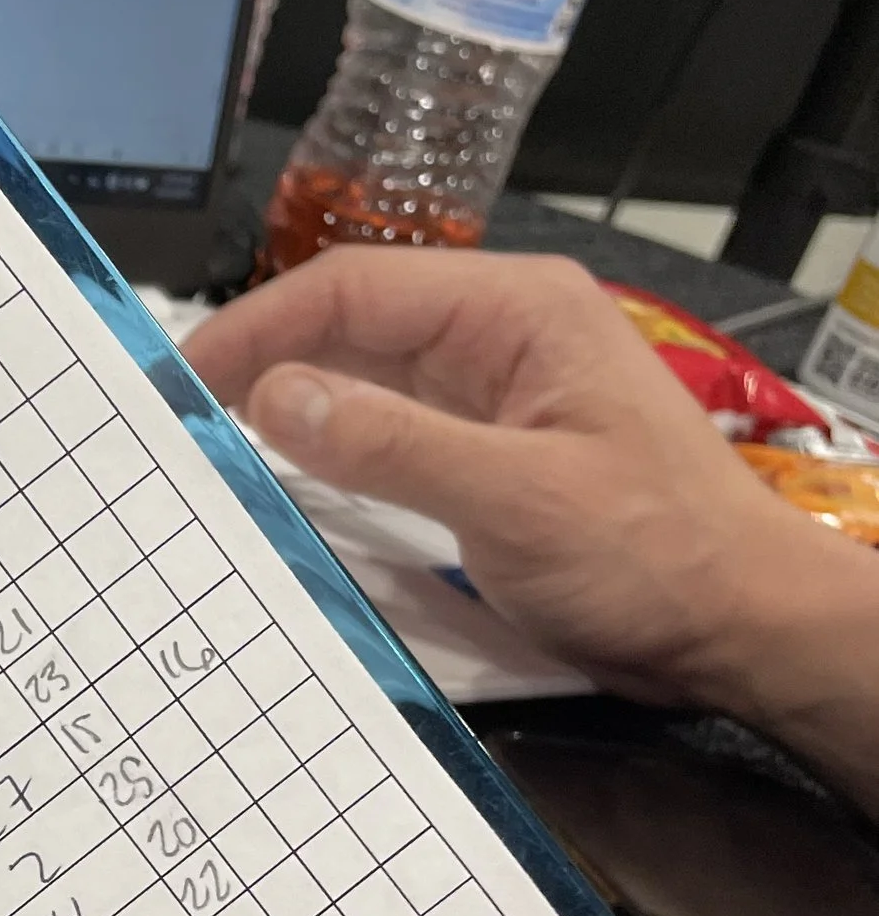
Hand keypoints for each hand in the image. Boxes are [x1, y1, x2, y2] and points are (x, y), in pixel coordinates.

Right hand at [184, 248, 878, 811]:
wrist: (737, 627)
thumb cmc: (657, 556)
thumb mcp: (513, 498)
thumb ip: (388, 443)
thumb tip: (277, 397)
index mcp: (517, 313)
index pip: (356, 289)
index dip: (258, 327)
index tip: (183, 380)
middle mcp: (503, 337)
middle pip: (352, 326)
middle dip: (263, 363)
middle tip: (178, 418)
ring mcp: (498, 394)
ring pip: (366, 379)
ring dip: (292, 408)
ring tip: (212, 444)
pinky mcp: (492, 452)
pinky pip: (391, 432)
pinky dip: (332, 451)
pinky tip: (287, 477)